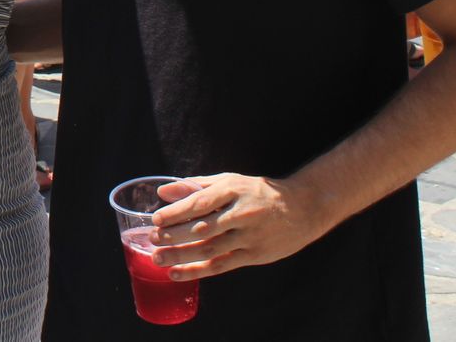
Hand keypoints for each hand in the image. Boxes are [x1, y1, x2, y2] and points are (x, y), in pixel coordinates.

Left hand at [145, 173, 327, 279]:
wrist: (303, 208)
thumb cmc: (257, 192)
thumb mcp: (229, 181)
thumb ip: (195, 186)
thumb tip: (163, 193)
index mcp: (233, 191)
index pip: (200, 203)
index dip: (177, 212)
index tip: (156, 219)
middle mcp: (242, 214)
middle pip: (203, 228)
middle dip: (175, 235)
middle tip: (152, 239)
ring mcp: (250, 237)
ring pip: (210, 249)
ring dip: (181, 256)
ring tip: (158, 259)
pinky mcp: (255, 255)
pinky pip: (222, 265)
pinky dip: (198, 270)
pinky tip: (178, 273)